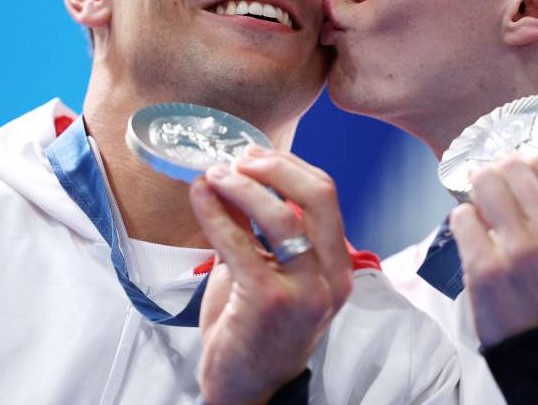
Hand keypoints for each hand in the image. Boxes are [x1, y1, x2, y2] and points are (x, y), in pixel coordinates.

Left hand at [189, 146, 352, 404]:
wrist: (244, 387)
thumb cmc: (255, 328)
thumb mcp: (266, 270)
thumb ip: (257, 228)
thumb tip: (234, 176)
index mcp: (338, 266)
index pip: (326, 196)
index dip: (290, 166)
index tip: (256, 155)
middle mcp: (331, 277)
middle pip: (317, 196)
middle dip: (275, 166)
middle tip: (238, 158)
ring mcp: (304, 291)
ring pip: (282, 214)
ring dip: (242, 186)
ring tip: (213, 175)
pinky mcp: (268, 301)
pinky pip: (239, 242)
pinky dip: (215, 212)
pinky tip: (199, 197)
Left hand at [449, 149, 537, 348]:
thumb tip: (517, 162)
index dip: (521, 156)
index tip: (511, 165)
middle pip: (510, 167)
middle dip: (495, 169)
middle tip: (489, 180)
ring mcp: (519, 252)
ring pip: (484, 184)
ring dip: (477, 189)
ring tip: (480, 203)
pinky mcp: (485, 269)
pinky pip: (462, 217)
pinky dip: (463, 220)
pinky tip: (473, 233)